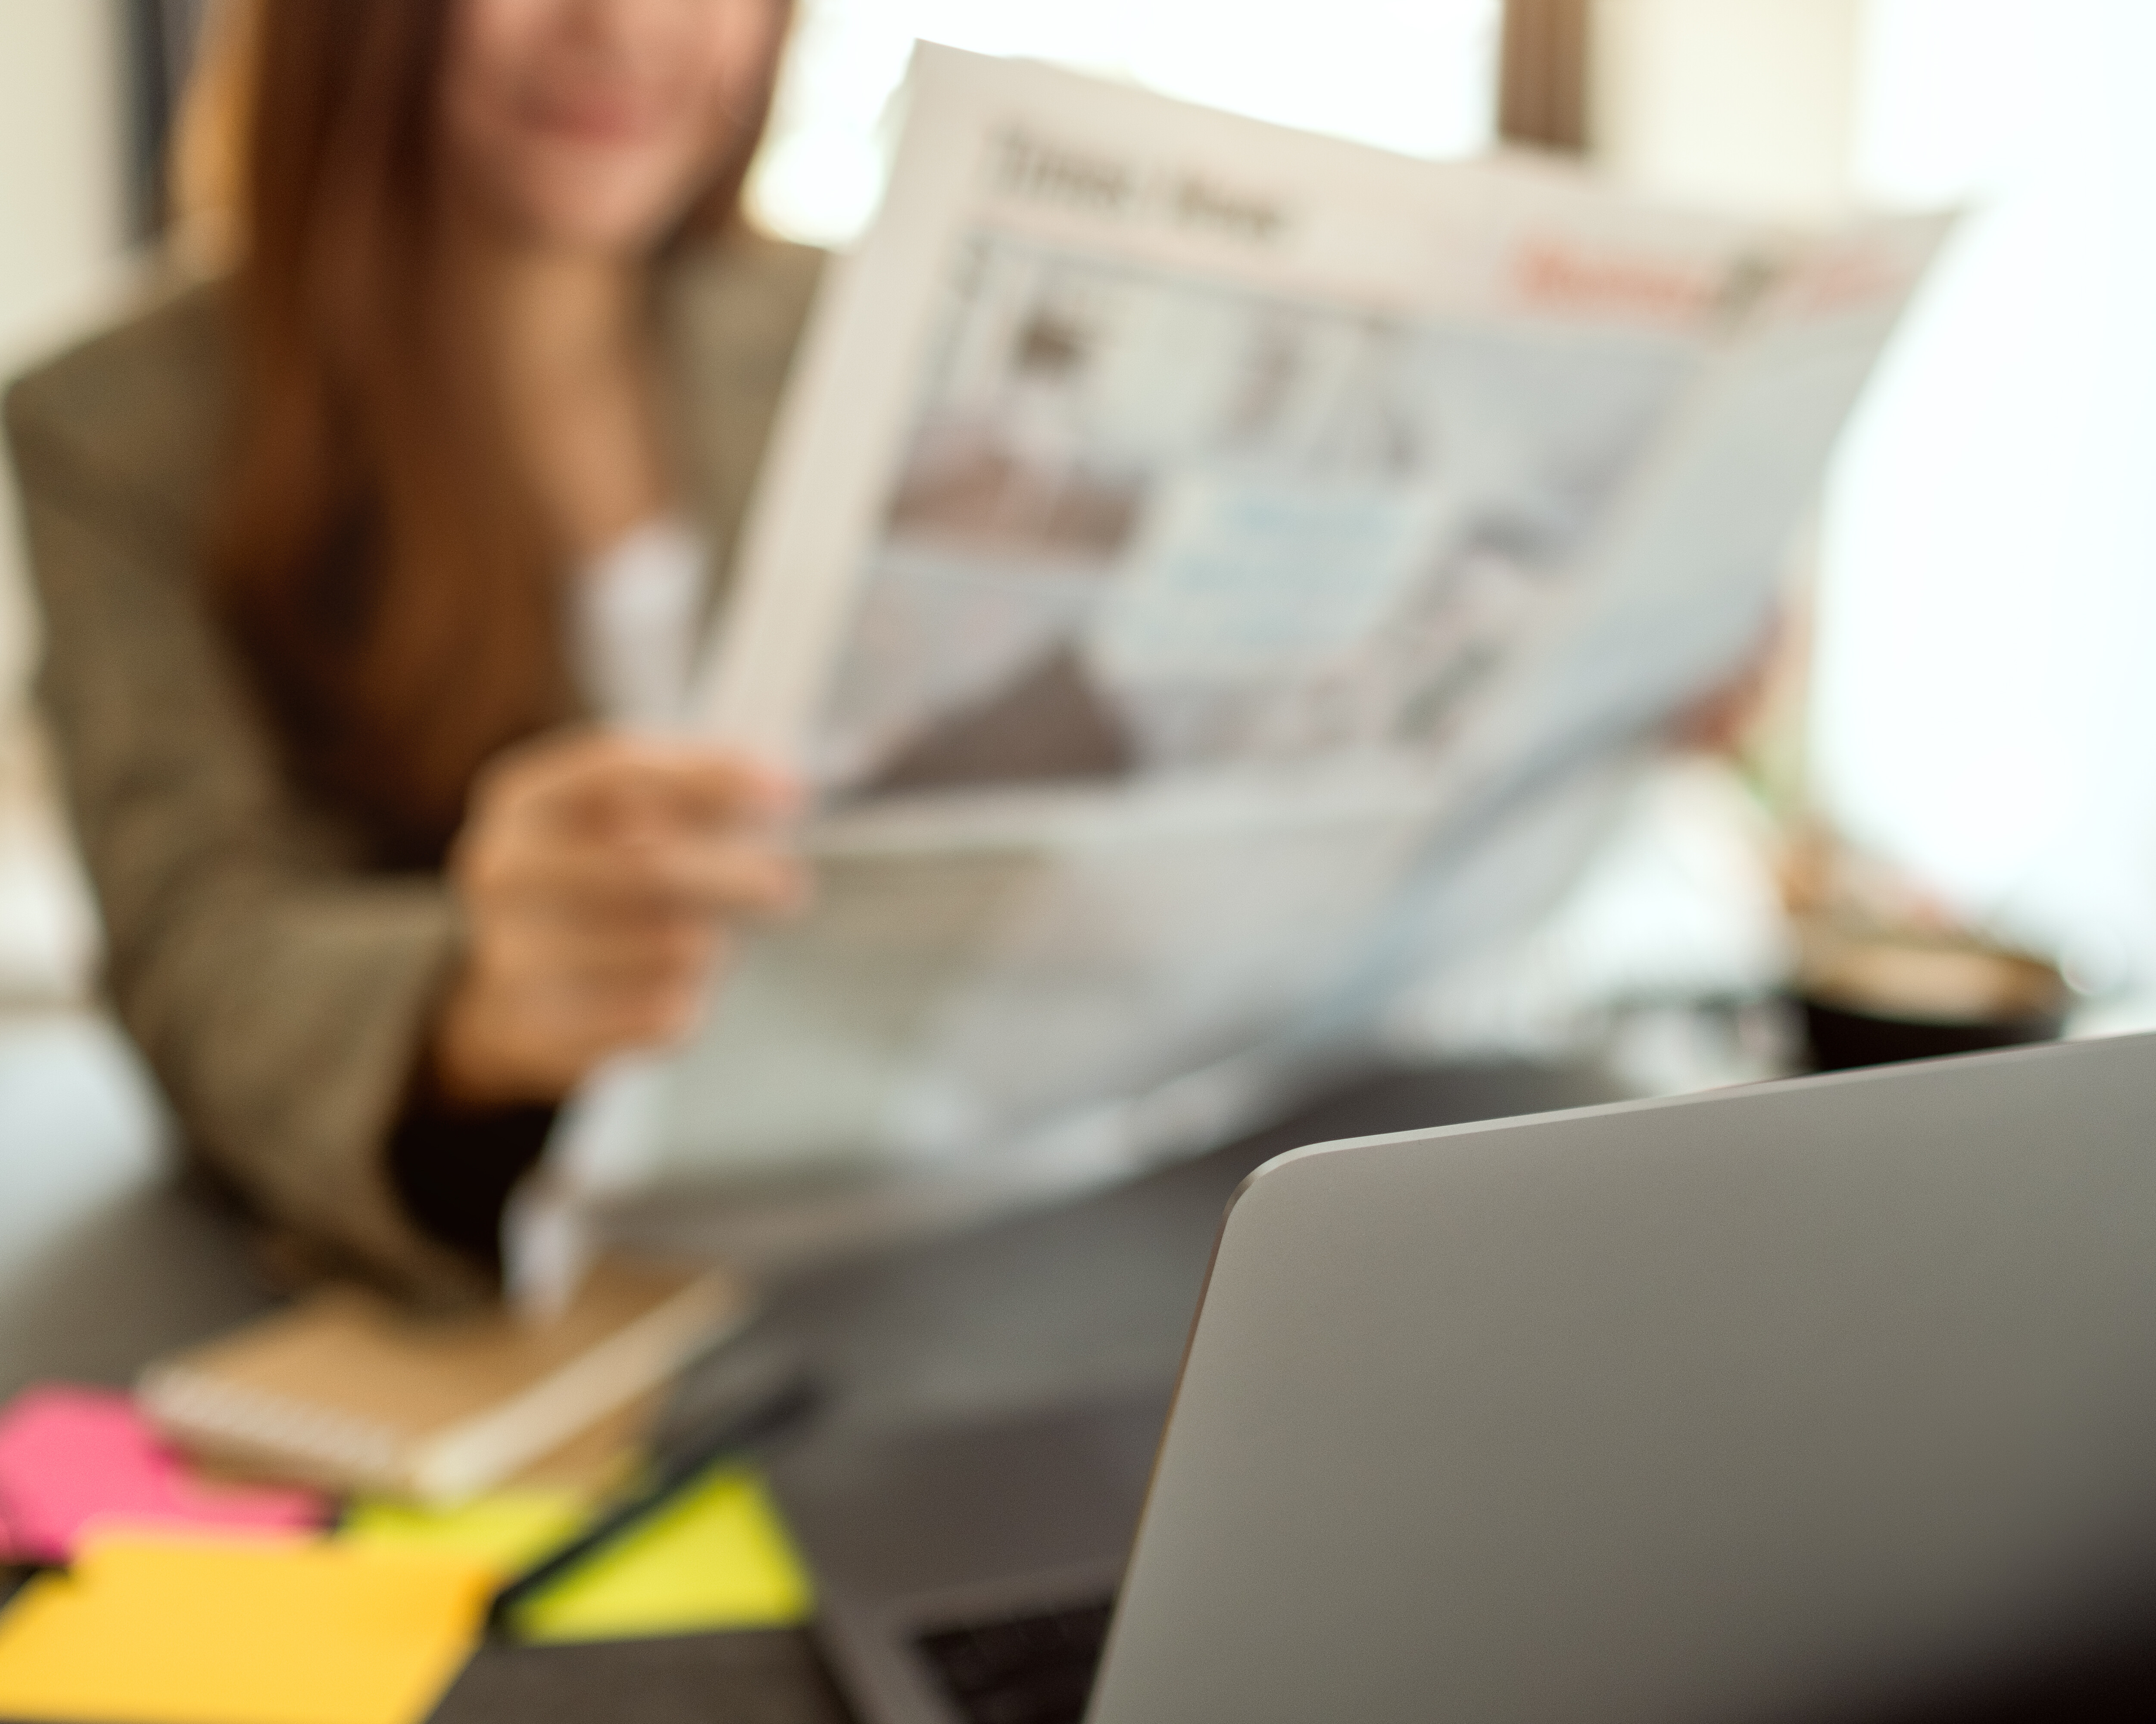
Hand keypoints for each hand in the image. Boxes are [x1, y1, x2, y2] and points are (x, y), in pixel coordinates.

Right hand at [429, 729, 805, 1106]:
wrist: (515, 983)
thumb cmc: (595, 874)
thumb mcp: (623, 809)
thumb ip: (693, 787)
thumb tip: (780, 788)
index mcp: (524, 799)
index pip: (621, 772)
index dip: (710, 779)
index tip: (790, 794)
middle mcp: (504, 872)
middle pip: (650, 864)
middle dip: (733, 874)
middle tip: (787, 885)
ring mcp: (511, 957)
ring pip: (669, 948)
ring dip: (710, 944)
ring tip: (705, 941)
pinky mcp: (540, 1034)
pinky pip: (661, 1017)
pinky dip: (690, 1003)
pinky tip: (677, 992)